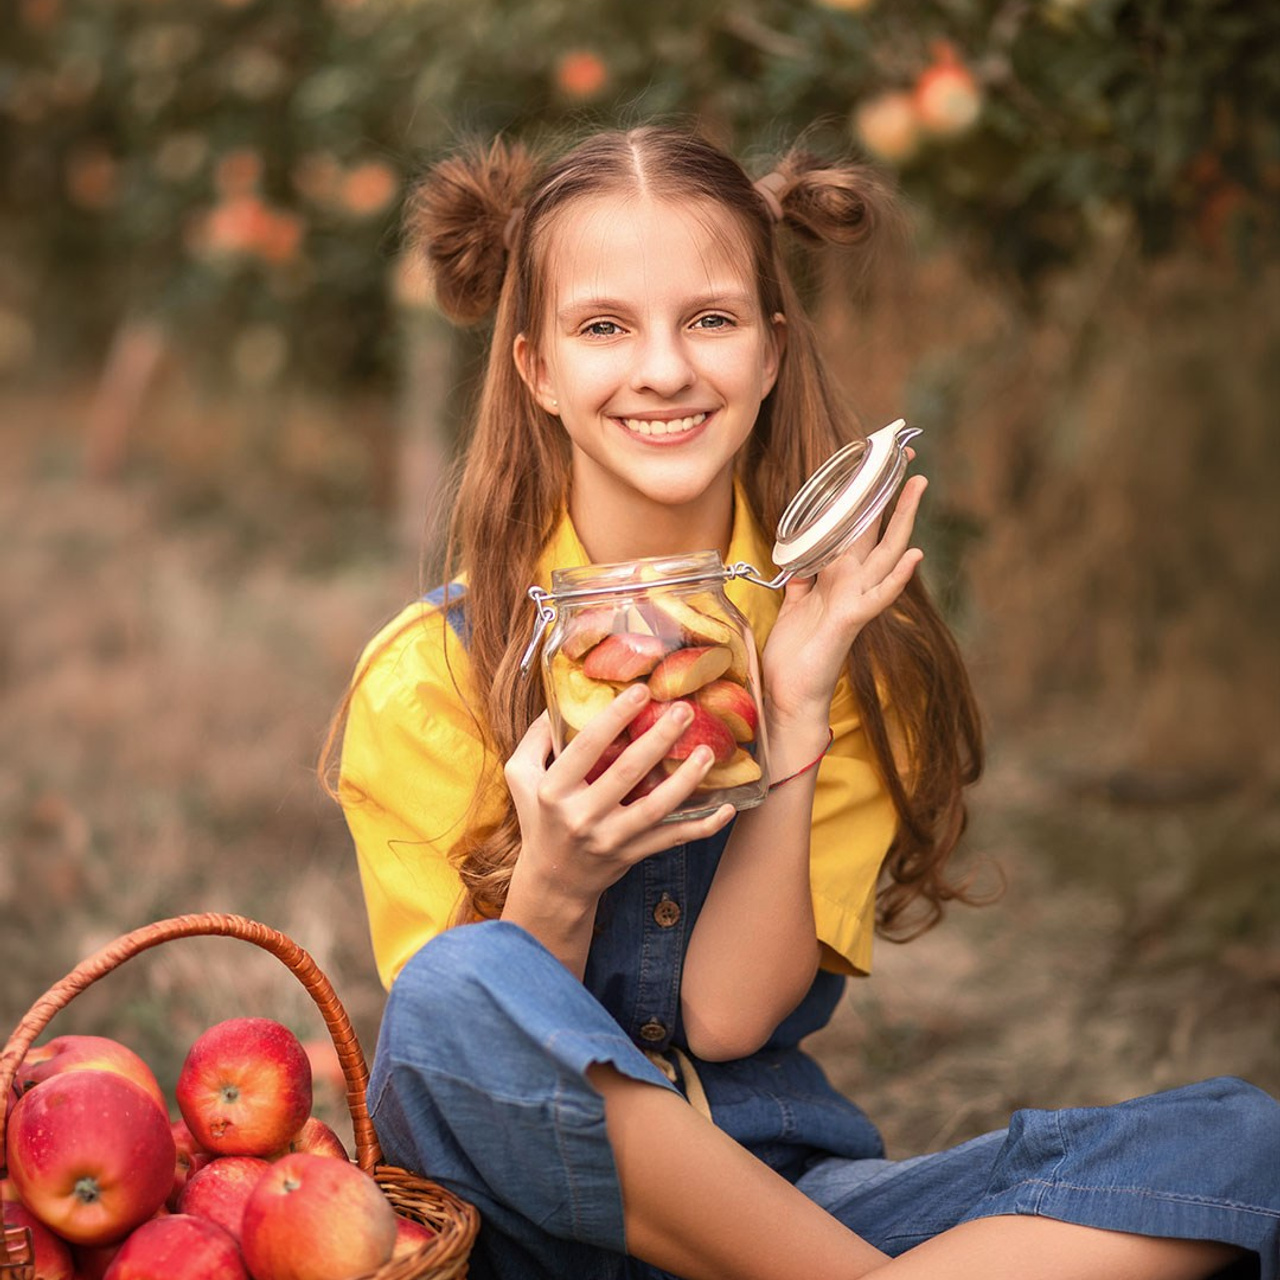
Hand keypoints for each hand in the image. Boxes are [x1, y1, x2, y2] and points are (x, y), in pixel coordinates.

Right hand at [504, 686, 734, 910]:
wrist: (553, 882)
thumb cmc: (540, 820)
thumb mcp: (521, 778)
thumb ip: (535, 739)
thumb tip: (557, 701)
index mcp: (553, 791)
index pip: (586, 747)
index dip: (615, 717)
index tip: (641, 691)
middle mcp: (581, 815)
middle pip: (627, 772)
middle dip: (659, 738)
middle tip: (685, 711)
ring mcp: (609, 839)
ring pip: (655, 808)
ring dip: (686, 780)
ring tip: (708, 752)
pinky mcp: (632, 855)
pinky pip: (672, 839)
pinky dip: (702, 826)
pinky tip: (727, 808)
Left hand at [762, 473, 926, 724]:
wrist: (789, 692)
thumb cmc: (794, 652)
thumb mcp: (795, 604)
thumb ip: (804, 578)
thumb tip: (801, 558)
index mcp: (837, 576)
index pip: (855, 528)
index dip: (864, 498)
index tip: (873, 464)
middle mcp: (852, 583)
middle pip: (876, 530)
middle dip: (890, 494)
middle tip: (906, 458)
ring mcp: (855, 600)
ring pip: (885, 553)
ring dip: (902, 519)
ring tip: (918, 487)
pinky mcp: (851, 620)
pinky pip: (878, 595)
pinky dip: (896, 577)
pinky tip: (914, 555)